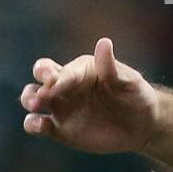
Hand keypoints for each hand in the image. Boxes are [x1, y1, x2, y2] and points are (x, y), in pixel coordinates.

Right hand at [21, 37, 159, 153]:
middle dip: (39, 80)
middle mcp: (66, 85)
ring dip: (29, 98)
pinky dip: (32, 124)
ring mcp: (61, 106)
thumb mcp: (130, 83)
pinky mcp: (59, 129)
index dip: (58, 77)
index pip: (64, 71)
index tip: (56, 84)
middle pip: (42, 76)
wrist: (143, 126)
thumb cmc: (137, 97)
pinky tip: (37, 125)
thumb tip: (104, 43)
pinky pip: (38, 124)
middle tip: (42, 93)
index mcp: (82, 70)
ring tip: (36, 104)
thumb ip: (112, 68)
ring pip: (33, 97)